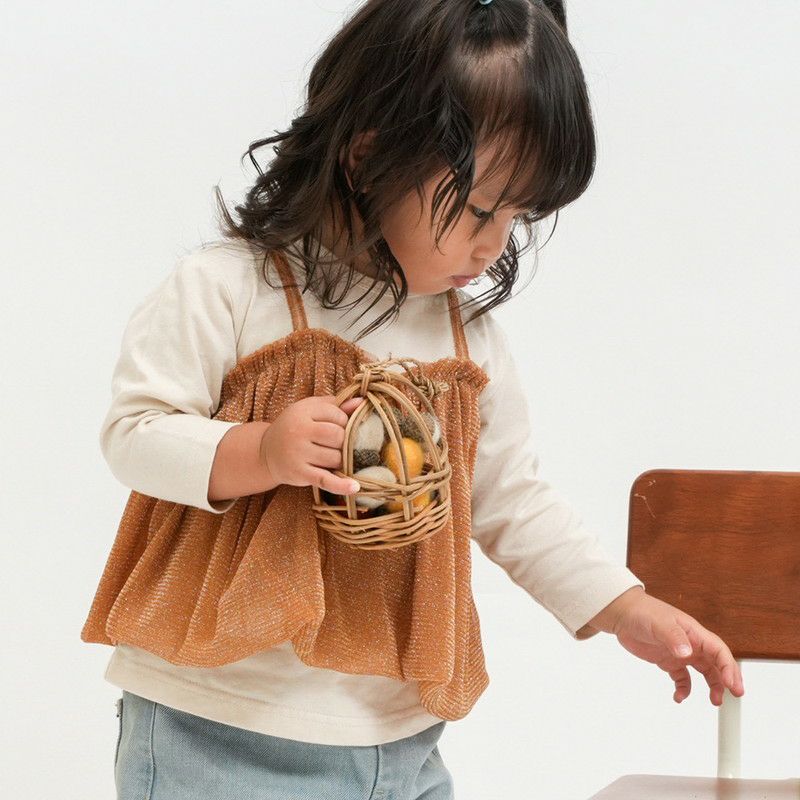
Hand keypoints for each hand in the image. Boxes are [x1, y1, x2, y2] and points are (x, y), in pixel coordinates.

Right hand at [258, 394, 366, 494]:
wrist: (266, 452)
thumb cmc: (294, 427)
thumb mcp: (310, 410)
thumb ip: (336, 405)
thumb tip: (361, 402)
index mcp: (302, 411)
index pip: (337, 415)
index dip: (343, 421)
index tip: (336, 426)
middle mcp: (298, 431)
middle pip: (338, 436)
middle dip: (343, 441)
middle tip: (335, 444)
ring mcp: (298, 453)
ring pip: (335, 458)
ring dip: (339, 460)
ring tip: (331, 457)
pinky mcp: (299, 473)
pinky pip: (325, 479)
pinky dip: (341, 485)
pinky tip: (355, 487)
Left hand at [598, 587, 744, 705]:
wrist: (622, 615)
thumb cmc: (643, 612)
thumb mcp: (659, 623)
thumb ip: (673, 636)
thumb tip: (686, 652)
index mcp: (694, 632)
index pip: (718, 650)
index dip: (729, 667)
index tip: (732, 684)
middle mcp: (691, 643)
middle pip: (716, 663)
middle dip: (727, 678)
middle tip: (734, 694)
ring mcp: (680, 653)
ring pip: (704, 672)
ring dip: (711, 686)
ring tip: (714, 700)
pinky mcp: (668, 661)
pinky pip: (682, 678)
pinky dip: (684, 689)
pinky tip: (679, 696)